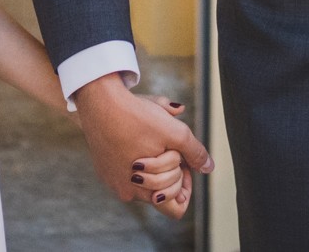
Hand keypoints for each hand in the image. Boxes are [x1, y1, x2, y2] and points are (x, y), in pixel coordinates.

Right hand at [73, 74, 211, 218]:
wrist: (100, 101)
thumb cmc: (137, 116)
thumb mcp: (175, 132)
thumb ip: (195, 152)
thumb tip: (208, 168)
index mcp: (143, 191)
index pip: (176, 207)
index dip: (185, 185)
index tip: (183, 162)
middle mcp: (126, 192)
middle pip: (163, 192)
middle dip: (171, 171)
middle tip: (168, 146)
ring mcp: (113, 181)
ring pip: (146, 181)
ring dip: (156, 163)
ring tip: (152, 139)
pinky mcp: (104, 169)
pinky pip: (128, 172)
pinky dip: (138, 158)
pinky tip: (136, 137)